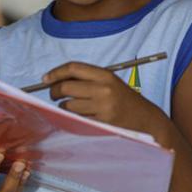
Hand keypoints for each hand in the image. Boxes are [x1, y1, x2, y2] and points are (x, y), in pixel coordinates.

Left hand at [45, 62, 164, 131]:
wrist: (146, 120)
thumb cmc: (123, 100)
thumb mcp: (109, 82)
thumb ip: (86, 79)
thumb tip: (55, 80)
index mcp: (105, 75)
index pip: (73, 68)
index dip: (55, 72)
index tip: (45, 79)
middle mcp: (103, 89)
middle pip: (66, 87)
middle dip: (54, 91)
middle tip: (53, 95)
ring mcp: (102, 107)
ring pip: (68, 105)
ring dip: (64, 107)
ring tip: (72, 107)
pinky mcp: (101, 123)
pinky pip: (76, 119)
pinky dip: (73, 118)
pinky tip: (81, 117)